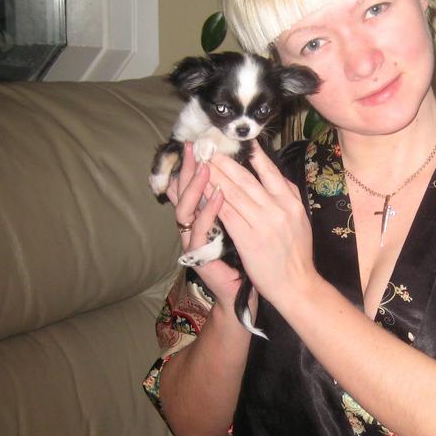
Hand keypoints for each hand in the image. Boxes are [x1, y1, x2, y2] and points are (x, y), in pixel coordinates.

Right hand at [166, 143, 243, 307]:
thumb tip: (250, 170)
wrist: (250, 292)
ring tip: (207, 166)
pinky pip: (200, 229)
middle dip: (190, 168)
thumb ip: (241, 201)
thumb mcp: (248, 223)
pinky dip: (209, 211)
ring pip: (185, 209)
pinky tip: (219, 195)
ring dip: (196, 186)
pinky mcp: (197, 257)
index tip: (200, 143)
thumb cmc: (251, 258)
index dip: (195, 164)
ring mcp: (192, 242)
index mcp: (205, 217)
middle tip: (194, 147)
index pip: (194, 186)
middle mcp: (193, 227)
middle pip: (184, 192)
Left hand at [207, 143, 317, 308]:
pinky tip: (203, 190)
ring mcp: (262, 224)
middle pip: (245, 180)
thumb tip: (276, 175)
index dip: (253, 155)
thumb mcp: (301, 219)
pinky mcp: (248, 240)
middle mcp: (277, 210)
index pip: (270, 172)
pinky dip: (214, 200)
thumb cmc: (297, 254)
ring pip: (233, 194)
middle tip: (209, 147)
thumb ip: (289, 196)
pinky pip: (227, 214)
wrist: (296, 285)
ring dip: (214, 177)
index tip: (240, 141)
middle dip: (225, 162)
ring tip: (201, 163)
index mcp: (291, 203)